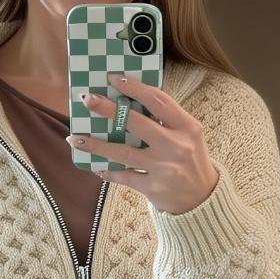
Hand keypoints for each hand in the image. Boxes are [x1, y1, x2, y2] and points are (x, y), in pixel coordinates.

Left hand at [66, 71, 219, 215]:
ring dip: (97, 144)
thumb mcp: (188, 136)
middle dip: (108, 109)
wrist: (203, 199)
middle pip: (137, 123)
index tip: (114, 79)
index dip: (135, 87)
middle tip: (87, 99)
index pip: (158, 100)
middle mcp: (176, 146)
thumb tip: (128, 102)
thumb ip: (165, 120)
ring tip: (76, 138)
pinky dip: (109, 172)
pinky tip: (96, 166)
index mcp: (187, 127)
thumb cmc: (190, 161)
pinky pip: (125, 177)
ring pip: (124, 152)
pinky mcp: (154, 188)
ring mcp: (164, 168)